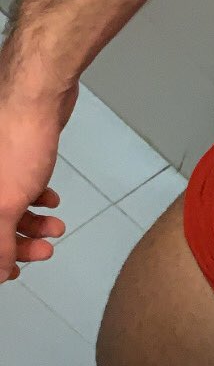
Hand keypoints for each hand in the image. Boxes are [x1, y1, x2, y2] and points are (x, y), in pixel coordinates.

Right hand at [0, 77, 78, 284]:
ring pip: (6, 205)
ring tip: (56, 227)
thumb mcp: (4, 204)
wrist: (35, 92)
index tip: (15, 273)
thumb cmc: (14, 141)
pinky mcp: (7, 152)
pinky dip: (34, 197)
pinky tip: (52, 201)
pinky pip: (16, 184)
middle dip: (18, 242)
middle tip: (44, 251)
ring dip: (32, 222)